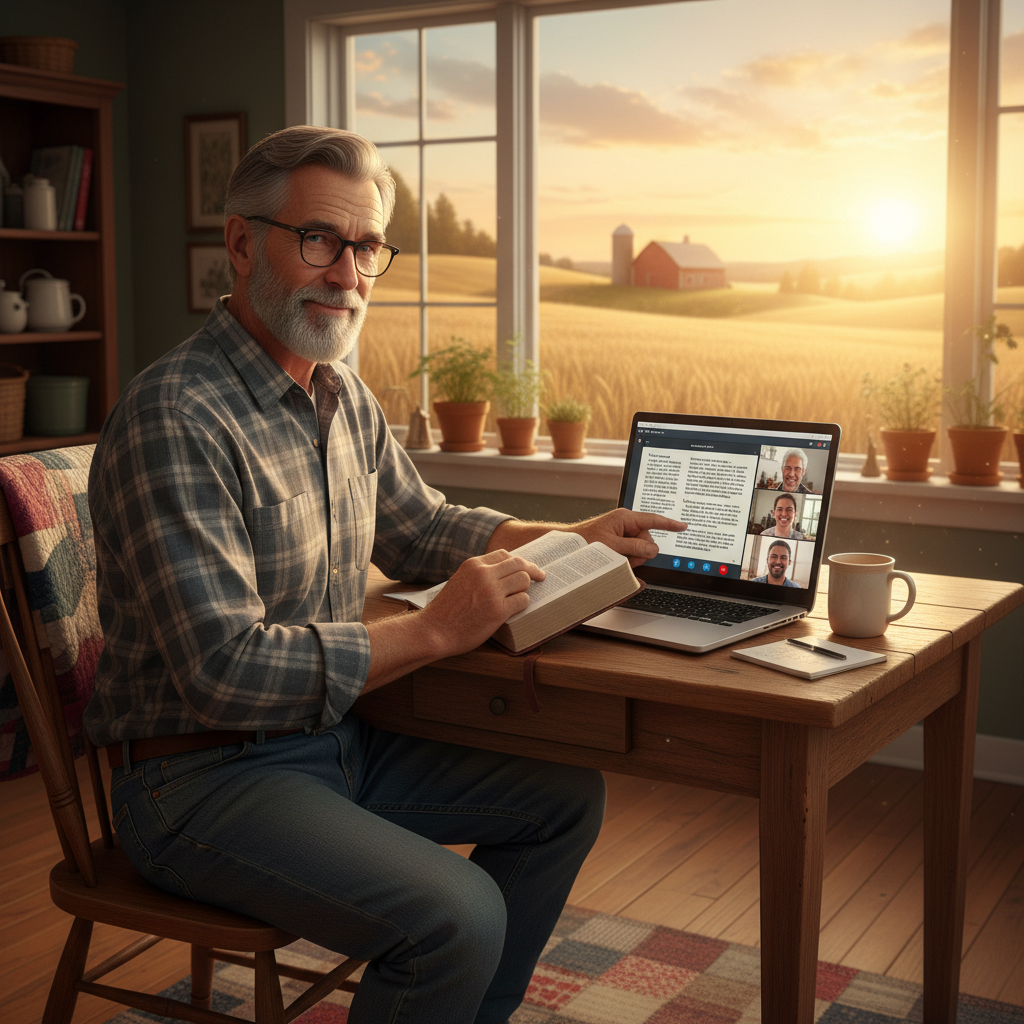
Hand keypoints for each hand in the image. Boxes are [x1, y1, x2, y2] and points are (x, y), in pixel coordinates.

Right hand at [419, 549, 545, 654]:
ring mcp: (491, 591)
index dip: (518, 561)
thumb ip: (478, 575)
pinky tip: (516, 609)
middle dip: (532, 570)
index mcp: (473, 565)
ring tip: (522, 596)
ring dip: (526, 588)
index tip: (526, 568)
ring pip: (524, 580)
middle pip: (518, 564)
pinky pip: (523, 600)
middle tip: (540, 577)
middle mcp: (483, 574)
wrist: (433, 631)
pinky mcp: (498, 610)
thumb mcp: (459, 581)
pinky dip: (523, 604)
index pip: (504, 554)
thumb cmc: (446, 611)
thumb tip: (503, 573)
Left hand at [571, 509, 686, 566]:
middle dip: (639, 552)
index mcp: (625, 518)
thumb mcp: (611, 545)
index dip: (669, 524)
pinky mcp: (620, 542)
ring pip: (641, 550)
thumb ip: (635, 547)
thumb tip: (654, 548)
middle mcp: (626, 524)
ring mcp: (623, 533)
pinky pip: (632, 554)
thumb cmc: (585, 542)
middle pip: (647, 540)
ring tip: (614, 557)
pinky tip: (615, 559)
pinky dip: (626, 560)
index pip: (652, 520)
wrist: (568, 547)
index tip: (683, 526)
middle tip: (622, 557)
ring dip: (631, 558)